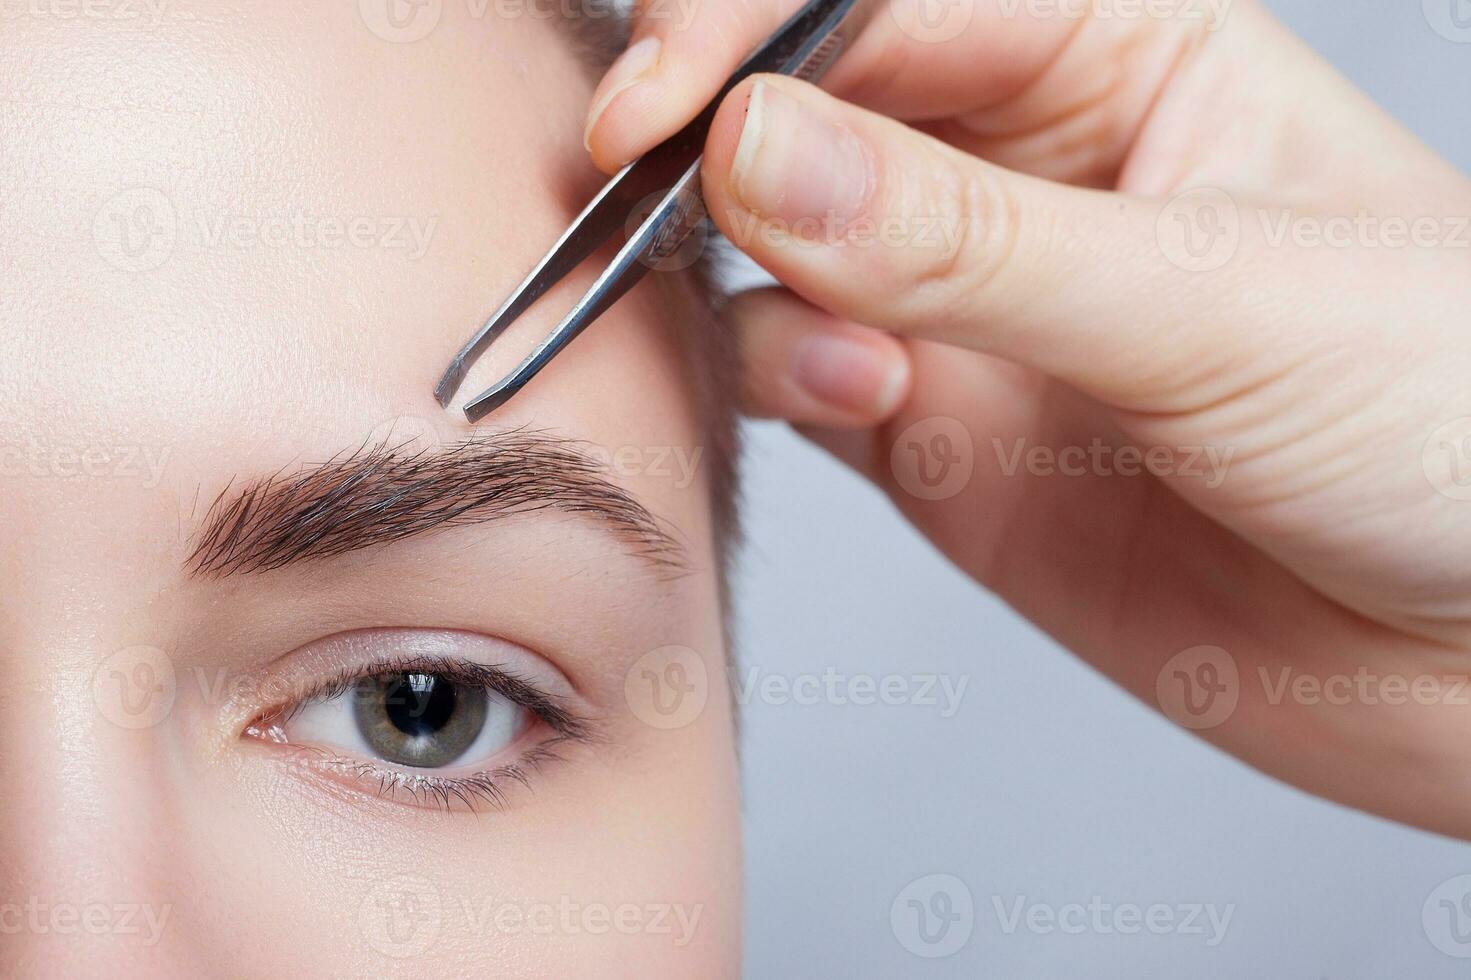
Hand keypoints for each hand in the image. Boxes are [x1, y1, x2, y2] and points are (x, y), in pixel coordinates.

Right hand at [585, 0, 1470, 837]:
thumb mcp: (1214, 301)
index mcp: (1121, 54)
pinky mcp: (932, 429)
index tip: (661, 110)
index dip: (749, 34)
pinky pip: (796, 369)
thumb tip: (752, 153)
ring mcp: (966, 303)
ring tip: (853, 361)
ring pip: (773, 242)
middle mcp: (1023, 167)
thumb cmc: (1447, 427)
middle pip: (801, 103)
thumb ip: (969, 241)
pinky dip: (779, 374)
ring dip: (753, 279)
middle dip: (709, 137)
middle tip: (641, 190)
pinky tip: (858, 399)